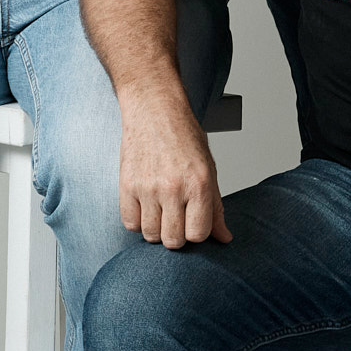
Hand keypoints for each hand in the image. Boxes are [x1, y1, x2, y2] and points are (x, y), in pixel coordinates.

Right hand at [118, 90, 230, 248]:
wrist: (154, 110)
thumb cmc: (183, 136)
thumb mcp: (209, 169)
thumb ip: (215, 206)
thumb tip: (224, 237)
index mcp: (199, 184)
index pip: (198, 234)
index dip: (197, 232)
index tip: (194, 222)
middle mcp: (173, 188)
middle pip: (173, 240)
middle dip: (177, 235)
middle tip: (177, 219)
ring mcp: (148, 188)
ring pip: (151, 235)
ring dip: (157, 230)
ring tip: (162, 212)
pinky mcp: (127, 185)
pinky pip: (130, 224)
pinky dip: (138, 221)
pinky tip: (146, 208)